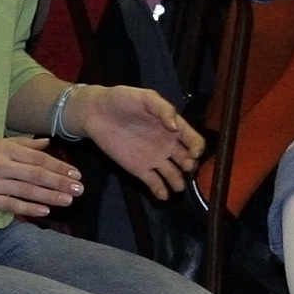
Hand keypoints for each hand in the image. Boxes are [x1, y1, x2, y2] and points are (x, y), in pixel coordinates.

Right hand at [0, 135, 84, 217]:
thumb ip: (23, 144)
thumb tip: (47, 142)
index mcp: (5, 149)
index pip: (39, 158)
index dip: (59, 167)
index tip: (75, 174)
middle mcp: (2, 165)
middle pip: (36, 174)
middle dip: (60, 182)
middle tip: (79, 189)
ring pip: (27, 190)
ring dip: (49, 196)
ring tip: (68, 201)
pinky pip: (11, 205)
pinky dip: (28, 209)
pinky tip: (44, 212)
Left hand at [75, 85, 203, 198]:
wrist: (96, 112)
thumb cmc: (122, 100)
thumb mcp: (146, 98)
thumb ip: (163, 109)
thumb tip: (175, 127)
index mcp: (173, 126)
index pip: (193, 139)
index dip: (197, 146)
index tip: (194, 152)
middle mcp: (167, 145)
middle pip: (186, 159)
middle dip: (191, 165)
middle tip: (188, 167)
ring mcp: (154, 158)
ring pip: (172, 174)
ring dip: (178, 181)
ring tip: (178, 186)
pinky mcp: (139, 169)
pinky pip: (153, 182)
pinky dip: (160, 190)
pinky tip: (164, 195)